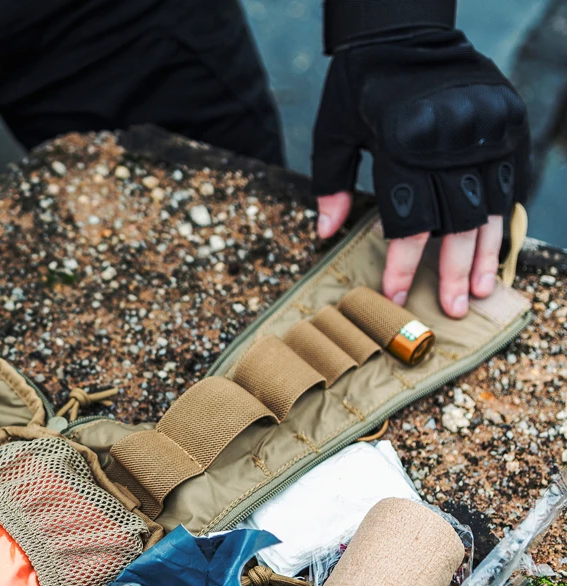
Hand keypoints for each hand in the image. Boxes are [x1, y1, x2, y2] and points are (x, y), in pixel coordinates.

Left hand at [312, 28, 529, 317]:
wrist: (404, 28)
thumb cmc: (361, 84)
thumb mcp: (333, 129)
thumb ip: (331, 183)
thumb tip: (325, 234)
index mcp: (404, 139)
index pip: (408, 217)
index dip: (403, 262)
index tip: (396, 297)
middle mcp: (450, 136)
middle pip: (455, 219)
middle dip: (451, 270)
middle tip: (450, 310)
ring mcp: (485, 128)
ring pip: (488, 205)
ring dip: (484, 253)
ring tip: (481, 292)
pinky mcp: (506, 122)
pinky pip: (508, 181)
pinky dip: (502, 218)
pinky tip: (497, 251)